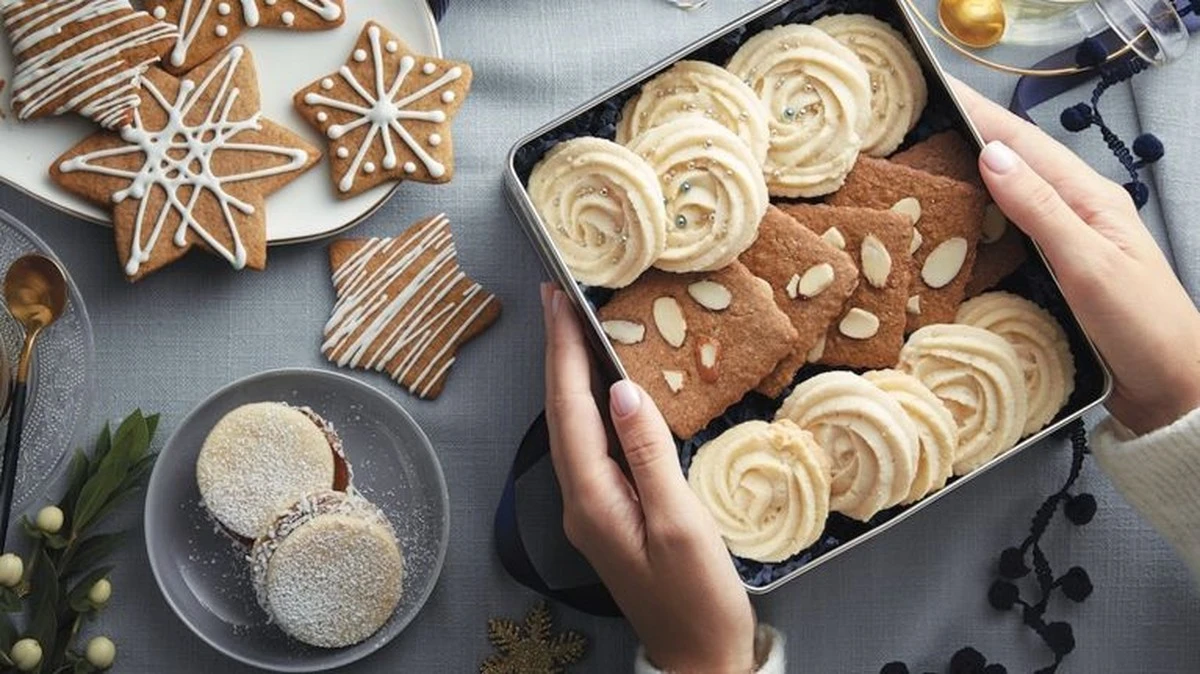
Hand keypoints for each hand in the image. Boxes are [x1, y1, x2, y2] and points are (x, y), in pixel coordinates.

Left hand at [540, 284, 755, 673]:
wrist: (699, 659)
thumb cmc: (697, 599)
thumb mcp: (680, 522)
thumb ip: (649, 454)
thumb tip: (623, 391)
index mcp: (593, 499)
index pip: (568, 409)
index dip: (563, 352)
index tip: (557, 302)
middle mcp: (582, 500)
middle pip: (561, 413)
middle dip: (557, 353)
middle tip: (556, 300)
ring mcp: (594, 508)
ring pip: (573, 427)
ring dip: (570, 376)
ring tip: (573, 329)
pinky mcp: (611, 513)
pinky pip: (592, 446)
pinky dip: (592, 407)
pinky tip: (602, 389)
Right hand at [954, 83, 1199, 434]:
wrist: (1172, 388)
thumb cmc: (1142, 326)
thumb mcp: (1089, 264)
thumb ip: (1041, 209)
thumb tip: (993, 156)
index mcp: (1089, 198)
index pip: (1025, 143)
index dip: (980, 115)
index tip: (937, 93)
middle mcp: (1076, 213)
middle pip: (1014, 164)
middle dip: (967, 139)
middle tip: (917, 128)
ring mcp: (1066, 243)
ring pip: (1008, 199)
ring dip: (969, 180)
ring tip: (923, 170)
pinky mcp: (1054, 273)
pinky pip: (1008, 234)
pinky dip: (977, 221)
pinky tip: (953, 228)